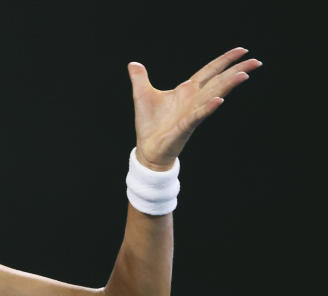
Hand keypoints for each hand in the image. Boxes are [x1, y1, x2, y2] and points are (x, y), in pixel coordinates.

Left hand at [129, 47, 261, 169]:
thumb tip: (133, 64)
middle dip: (236, 70)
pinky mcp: (184, 127)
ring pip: (213, 96)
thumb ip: (140, 78)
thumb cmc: (149, 124)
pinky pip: (198, 116)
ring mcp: (191, 113)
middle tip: (257, 61)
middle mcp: (193, 100)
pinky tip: (219, 100)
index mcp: (186, 91)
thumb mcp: (141, 95)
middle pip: (218, 81)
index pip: (209, 71)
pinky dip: (208, 108)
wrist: (147, 149)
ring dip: (228, 85)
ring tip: (244, 74)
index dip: (224, 60)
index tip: (242, 50)